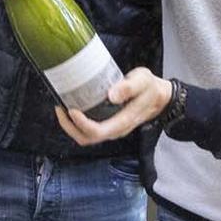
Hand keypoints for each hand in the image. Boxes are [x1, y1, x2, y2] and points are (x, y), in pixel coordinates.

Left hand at [55, 69, 170, 144]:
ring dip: (71, 127)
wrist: (159, 97)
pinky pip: (89, 131)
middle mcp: (116, 130)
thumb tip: (112, 95)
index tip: (72, 109)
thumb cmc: (150, 88)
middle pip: (87, 138)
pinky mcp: (108, 125)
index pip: (98, 131)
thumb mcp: (142, 81)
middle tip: (61, 107)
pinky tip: (73, 108)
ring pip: (86, 137)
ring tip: (62, 108)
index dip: (81, 124)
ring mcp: (112, 129)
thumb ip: (128, 87)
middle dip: (70, 127)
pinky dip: (77, 123)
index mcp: (124, 121)